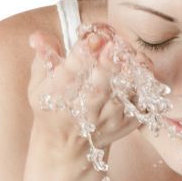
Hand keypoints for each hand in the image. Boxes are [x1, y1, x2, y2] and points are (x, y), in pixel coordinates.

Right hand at [27, 23, 150, 149]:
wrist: (67, 145)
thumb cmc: (53, 106)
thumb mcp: (39, 82)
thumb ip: (43, 55)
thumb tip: (38, 35)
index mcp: (57, 98)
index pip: (67, 76)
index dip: (80, 57)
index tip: (92, 38)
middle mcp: (82, 112)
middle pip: (97, 89)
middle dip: (105, 67)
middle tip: (113, 44)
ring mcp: (107, 120)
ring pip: (121, 97)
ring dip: (127, 75)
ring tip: (130, 53)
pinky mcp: (126, 124)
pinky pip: (140, 105)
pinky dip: (143, 86)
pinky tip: (140, 68)